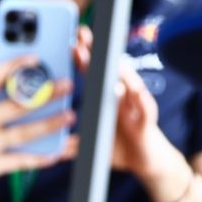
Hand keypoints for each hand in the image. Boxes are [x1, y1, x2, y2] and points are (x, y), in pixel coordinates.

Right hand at [0, 55, 74, 196]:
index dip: (13, 66)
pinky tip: (56, 153)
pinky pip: (20, 160)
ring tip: (69, 116)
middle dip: (45, 95)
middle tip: (66, 86)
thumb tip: (32, 92)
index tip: (35, 58)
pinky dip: (40, 157)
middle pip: (15, 105)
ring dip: (49, 124)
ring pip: (23, 133)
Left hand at [65, 27, 183, 187]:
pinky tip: (137, 93)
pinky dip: (143, 103)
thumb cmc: (122, 149)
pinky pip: (146, 112)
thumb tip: (54, 148)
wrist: (147, 164)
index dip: (83, 60)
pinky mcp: (146, 124)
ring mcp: (136, 109)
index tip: (71, 44)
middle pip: (109, 73)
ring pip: (130, 86)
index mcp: (108, 101)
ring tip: (110, 61)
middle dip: (96, 54)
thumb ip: (76, 145)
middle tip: (83, 37)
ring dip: (121, 73)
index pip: (94, 75)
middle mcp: (122, 100)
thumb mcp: (94, 147)